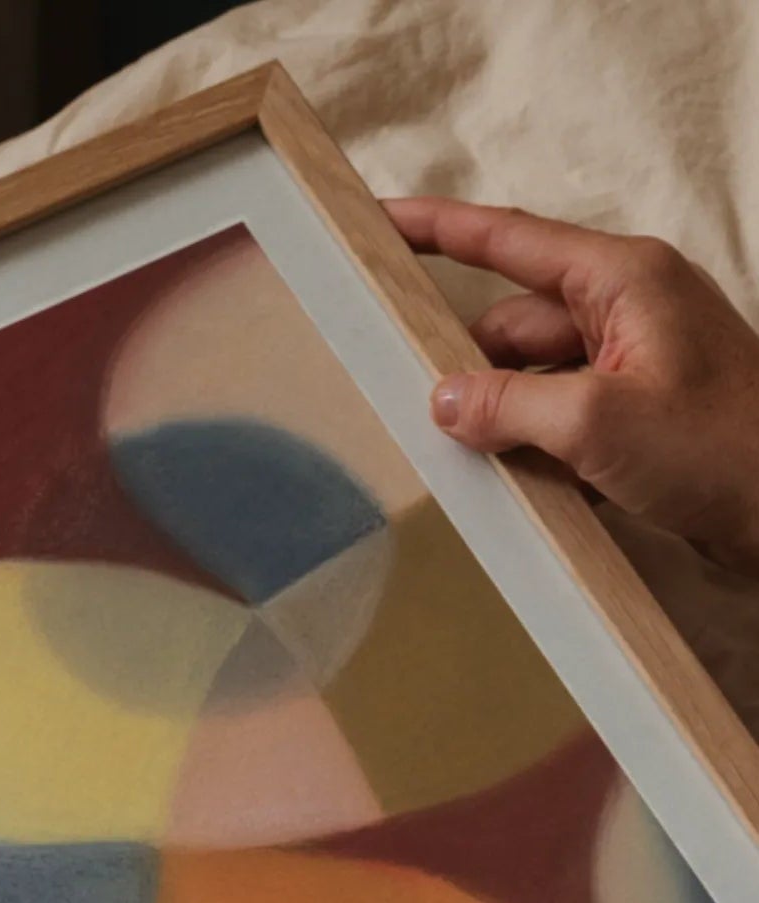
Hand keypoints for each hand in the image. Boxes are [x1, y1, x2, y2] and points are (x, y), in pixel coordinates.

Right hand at [386, 197, 758, 574]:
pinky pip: (564, 418)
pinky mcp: (643, 415)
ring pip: (536, 378)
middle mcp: (630, 309)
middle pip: (515, 323)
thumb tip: (444, 401)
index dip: (439, 230)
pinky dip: (536, 447)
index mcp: (623, 279)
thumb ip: (510, 405)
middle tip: (412, 404)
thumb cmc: (718, 450)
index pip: (509, 241)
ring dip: (502, 416)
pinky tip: (515, 484)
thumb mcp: (596, 423)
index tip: (380, 223)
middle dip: (469, 365)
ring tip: (465, 459)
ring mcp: (638, 364)